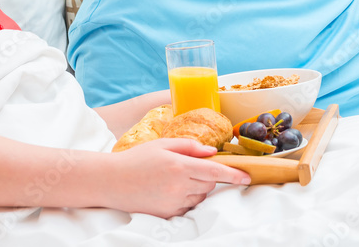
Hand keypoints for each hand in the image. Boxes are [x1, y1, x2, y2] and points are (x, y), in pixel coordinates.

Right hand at [101, 138, 250, 217]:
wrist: (111, 181)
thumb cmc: (137, 159)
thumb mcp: (163, 144)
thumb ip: (190, 147)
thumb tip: (212, 153)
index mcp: (179, 166)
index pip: (215, 172)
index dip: (234, 175)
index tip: (247, 177)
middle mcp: (178, 186)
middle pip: (209, 184)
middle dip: (207, 176)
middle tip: (188, 167)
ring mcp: (173, 203)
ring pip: (200, 196)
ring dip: (197, 188)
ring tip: (174, 179)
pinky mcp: (167, 214)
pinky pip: (187, 207)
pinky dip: (185, 198)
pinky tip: (168, 190)